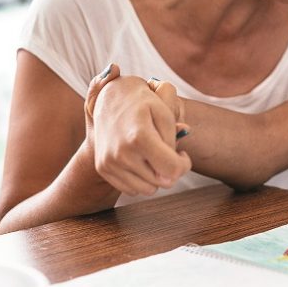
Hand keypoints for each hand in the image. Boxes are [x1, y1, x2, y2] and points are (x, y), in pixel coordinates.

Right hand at [85, 65, 190, 196]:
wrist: (109, 97)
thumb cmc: (142, 103)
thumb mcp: (164, 112)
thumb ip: (174, 140)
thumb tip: (175, 169)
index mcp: (140, 137)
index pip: (173, 170)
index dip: (184, 164)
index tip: (182, 154)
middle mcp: (122, 153)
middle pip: (162, 182)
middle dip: (170, 170)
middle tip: (167, 151)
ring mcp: (110, 163)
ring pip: (147, 190)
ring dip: (155, 176)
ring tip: (153, 155)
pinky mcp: (103, 168)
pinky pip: (131, 189)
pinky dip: (140, 179)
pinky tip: (139, 159)